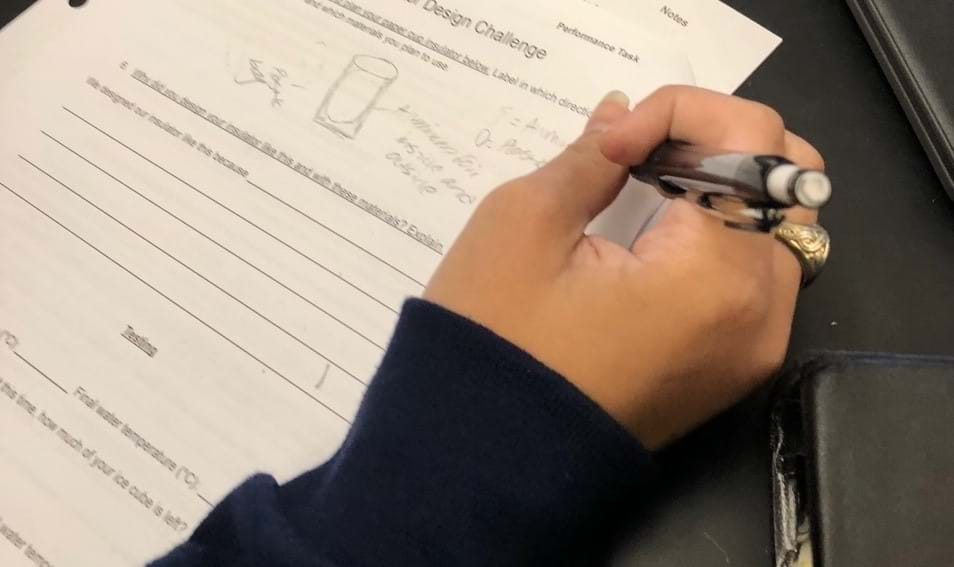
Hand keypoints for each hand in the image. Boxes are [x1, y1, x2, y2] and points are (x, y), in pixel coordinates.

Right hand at [424, 86, 824, 449]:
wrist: (484, 462)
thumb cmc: (495, 343)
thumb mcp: (524, 224)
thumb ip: (590, 157)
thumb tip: (623, 117)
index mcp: (718, 276)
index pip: (751, 140)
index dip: (680, 112)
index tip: (611, 143)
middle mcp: (761, 316)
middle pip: (786, 181)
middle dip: (716, 146)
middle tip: (638, 155)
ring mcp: (754, 351)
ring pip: (776, 231)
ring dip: (723, 192)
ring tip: (645, 191)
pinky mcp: (733, 373)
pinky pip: (755, 281)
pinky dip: (720, 241)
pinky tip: (655, 240)